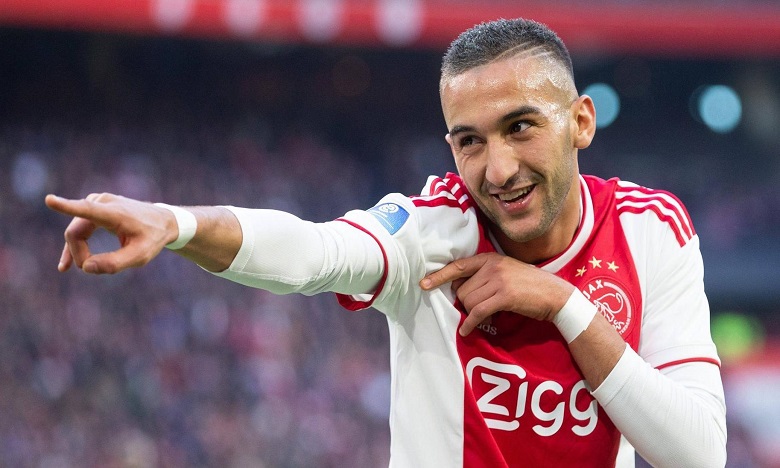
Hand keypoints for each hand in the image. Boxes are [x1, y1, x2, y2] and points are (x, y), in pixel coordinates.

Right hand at [45, 193, 176, 273]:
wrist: (163, 221)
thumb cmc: (153, 238)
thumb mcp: (140, 256)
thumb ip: (114, 263)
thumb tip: (85, 267)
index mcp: (114, 213)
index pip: (86, 209)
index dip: (66, 206)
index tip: (49, 200)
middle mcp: (102, 203)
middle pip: (75, 232)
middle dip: (78, 254)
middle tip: (90, 269)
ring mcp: (97, 203)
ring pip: (75, 231)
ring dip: (76, 250)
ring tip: (75, 267)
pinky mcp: (95, 207)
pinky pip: (77, 227)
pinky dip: (73, 244)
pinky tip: (65, 263)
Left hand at [420, 253, 573, 335]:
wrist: (554, 295)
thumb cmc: (528, 286)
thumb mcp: (505, 272)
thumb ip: (484, 275)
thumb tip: (459, 289)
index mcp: (490, 258)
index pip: (458, 266)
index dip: (439, 276)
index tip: (424, 284)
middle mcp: (492, 266)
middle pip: (462, 289)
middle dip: (466, 302)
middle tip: (481, 308)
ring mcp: (499, 280)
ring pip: (469, 301)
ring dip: (473, 313)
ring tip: (487, 314)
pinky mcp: (504, 296)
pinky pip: (478, 311)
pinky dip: (470, 323)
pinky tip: (467, 330)